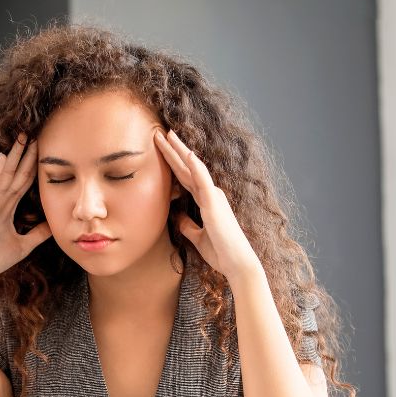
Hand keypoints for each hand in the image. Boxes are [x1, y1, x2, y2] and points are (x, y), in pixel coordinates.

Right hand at [0, 134, 51, 284]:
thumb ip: (37, 234)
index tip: (43, 151)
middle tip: (35, 135)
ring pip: (4, 175)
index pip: (23, 182)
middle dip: (25, 155)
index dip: (33, 166)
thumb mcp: (24, 245)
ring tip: (22, 138)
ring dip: (14, 157)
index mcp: (7, 208)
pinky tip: (3, 158)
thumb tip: (54, 226)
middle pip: (15, 173)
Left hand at [153, 130, 260, 280]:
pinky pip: (204, 181)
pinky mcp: (215, 203)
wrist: (236, 263)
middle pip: (186, 167)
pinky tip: (188, 154)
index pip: (184, 177)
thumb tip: (177, 217)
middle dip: (173, 150)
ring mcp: (213, 196)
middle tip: (159, 133)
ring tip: (168, 135)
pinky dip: (196, 167)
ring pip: (193, 168)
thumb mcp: (197, 237)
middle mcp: (210, 194)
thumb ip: (188, 225)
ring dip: (180, 151)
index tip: (161, 148)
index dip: (173, 162)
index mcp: (206, 200)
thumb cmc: (220, 251)